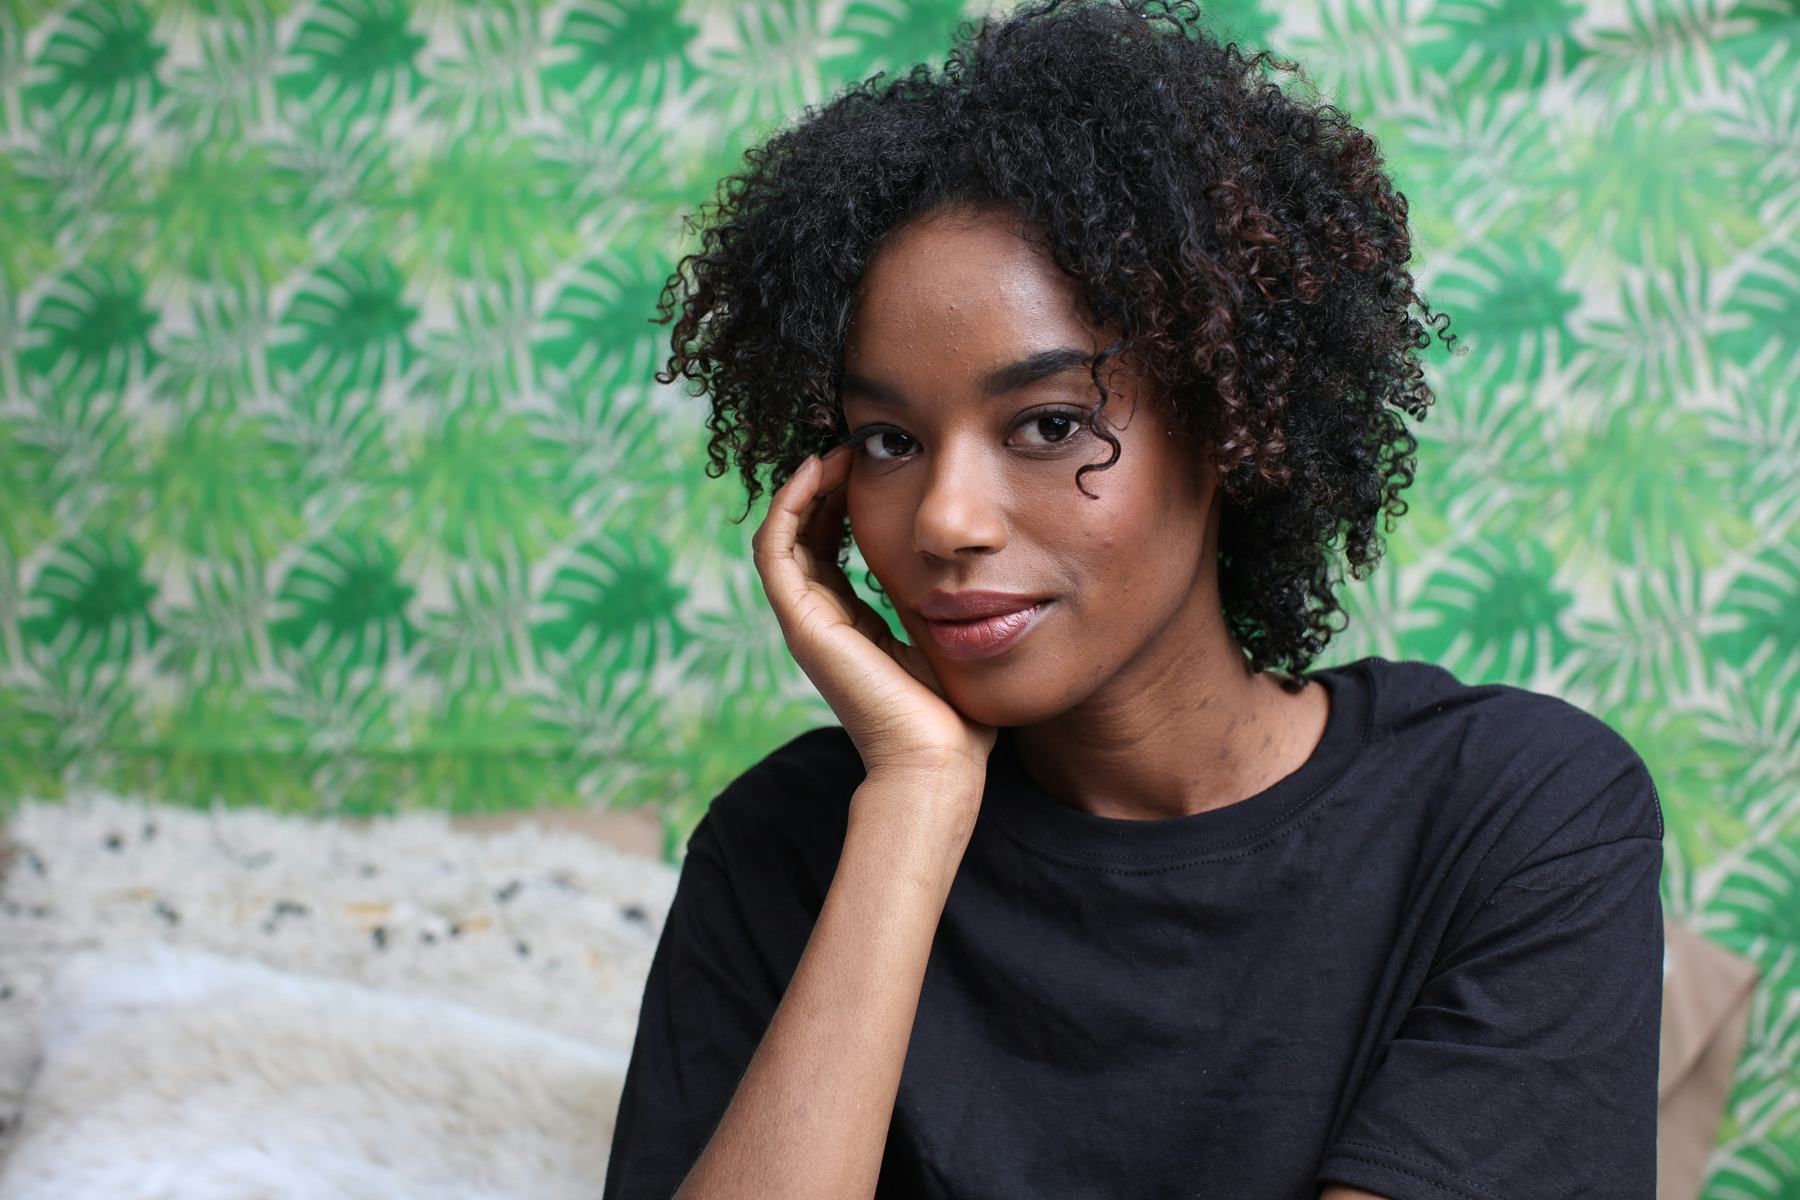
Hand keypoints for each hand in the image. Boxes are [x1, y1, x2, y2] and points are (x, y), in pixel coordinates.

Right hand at [751, 443, 997, 780]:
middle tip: (853, 443)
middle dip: (825, 485)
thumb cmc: (957, 716)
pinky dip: (789, 505)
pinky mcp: (803, 625)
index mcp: (852, 624)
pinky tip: (820, 469)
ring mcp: (807, 623)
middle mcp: (822, 621)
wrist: (939, 762)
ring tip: (836, 449)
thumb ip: (951, 605)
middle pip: (804, 534)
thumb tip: (983, 570)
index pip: (831, 546)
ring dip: (804, 486)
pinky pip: (776, 550)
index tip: (874, 461)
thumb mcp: (952, 639)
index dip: (844, 499)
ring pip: (784, 535)